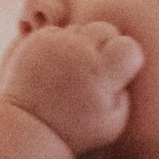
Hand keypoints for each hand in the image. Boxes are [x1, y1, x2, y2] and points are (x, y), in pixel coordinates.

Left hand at [0, 9, 141, 154]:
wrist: (30, 126)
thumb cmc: (76, 130)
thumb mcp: (113, 123)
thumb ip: (127, 92)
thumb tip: (128, 68)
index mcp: (101, 73)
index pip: (128, 46)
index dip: (127, 57)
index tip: (116, 72)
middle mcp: (79, 52)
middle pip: (106, 29)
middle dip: (105, 45)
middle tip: (95, 68)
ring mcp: (56, 44)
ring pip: (81, 29)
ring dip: (81, 44)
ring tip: (72, 71)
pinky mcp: (36, 41)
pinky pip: (57, 31)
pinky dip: (59, 44)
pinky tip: (55, 66)